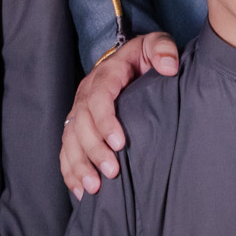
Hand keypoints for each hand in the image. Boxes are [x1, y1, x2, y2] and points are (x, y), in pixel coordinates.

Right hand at [60, 31, 177, 195]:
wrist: (128, 61)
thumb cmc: (145, 57)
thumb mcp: (155, 45)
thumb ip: (162, 49)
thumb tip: (169, 66)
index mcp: (106, 75)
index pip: (99, 98)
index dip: (106, 121)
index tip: (120, 143)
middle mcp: (86, 93)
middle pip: (81, 123)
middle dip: (94, 150)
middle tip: (112, 172)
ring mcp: (78, 111)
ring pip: (70, 140)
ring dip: (79, 165)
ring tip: (93, 187)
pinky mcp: (76, 126)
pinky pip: (65, 150)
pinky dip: (69, 171)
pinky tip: (79, 191)